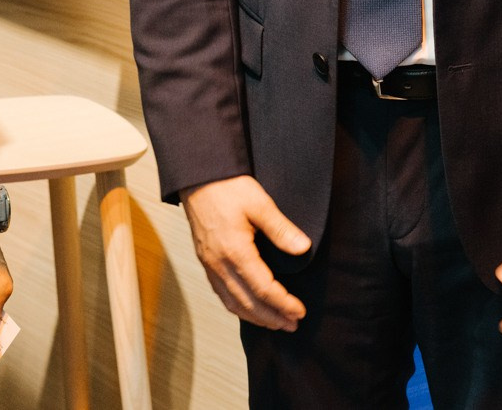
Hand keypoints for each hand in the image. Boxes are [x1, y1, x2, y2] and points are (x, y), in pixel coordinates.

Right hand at [182, 175, 310, 330]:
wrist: (198, 176)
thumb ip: (280, 229)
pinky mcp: (204, 259)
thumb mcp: (259, 202)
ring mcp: (209, 263)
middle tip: (293, 325)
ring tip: (274, 323)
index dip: (283, 303)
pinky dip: (237, 306)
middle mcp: (219, 262)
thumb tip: (303, 248)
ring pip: (232, 302)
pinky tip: (248, 307)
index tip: (300, 311)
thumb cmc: (228, 186)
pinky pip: (220, 292)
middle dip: (272, 318)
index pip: (263, 288)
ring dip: (255, 317)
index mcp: (235, 250)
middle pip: (248, 302)